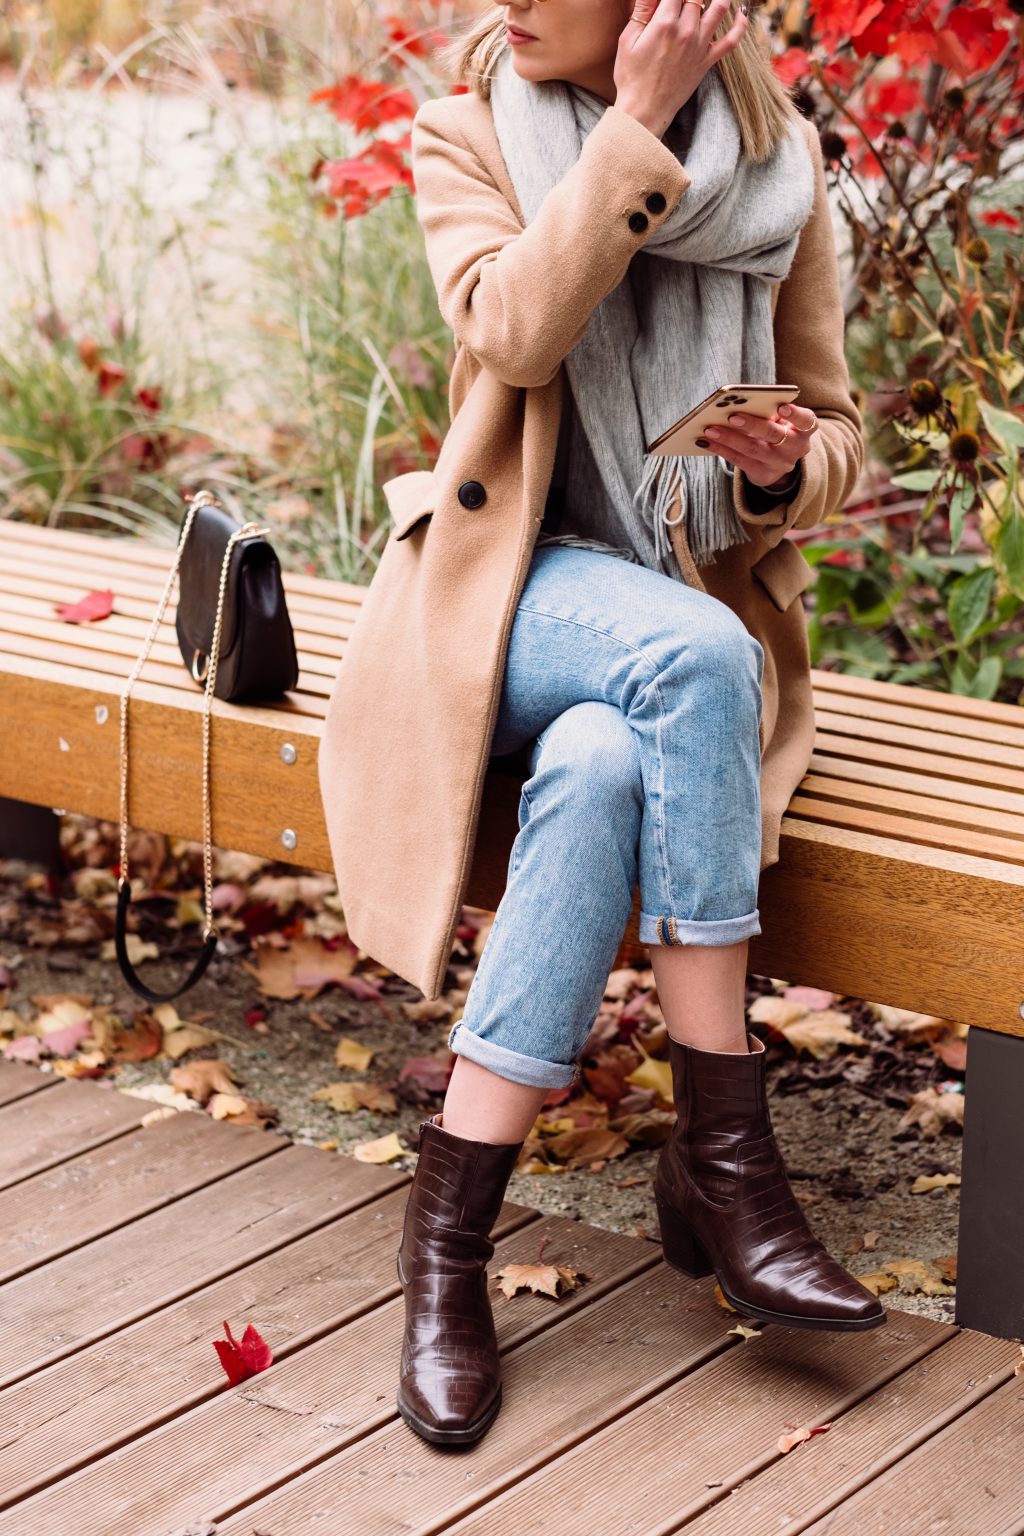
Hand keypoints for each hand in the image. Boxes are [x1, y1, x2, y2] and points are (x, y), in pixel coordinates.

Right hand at [614, 0, 748, 139]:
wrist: (644, 111)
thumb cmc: (631, 77)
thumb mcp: (627, 39)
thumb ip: (642, 8)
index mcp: (665, 23)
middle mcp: (687, 31)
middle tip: (685, 1)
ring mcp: (700, 46)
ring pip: (720, 8)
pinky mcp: (707, 61)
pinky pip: (732, 40)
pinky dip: (741, 24)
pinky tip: (741, 12)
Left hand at [697, 402, 817, 490]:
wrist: (781, 460)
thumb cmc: (779, 429)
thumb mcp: (782, 420)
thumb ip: (769, 411)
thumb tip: (738, 403)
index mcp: (804, 430)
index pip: (806, 421)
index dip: (795, 415)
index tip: (782, 407)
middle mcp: (795, 448)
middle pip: (774, 435)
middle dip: (752, 425)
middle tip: (732, 416)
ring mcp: (779, 464)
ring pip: (753, 449)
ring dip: (729, 438)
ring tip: (710, 428)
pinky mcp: (763, 474)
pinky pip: (739, 461)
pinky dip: (721, 449)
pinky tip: (706, 441)